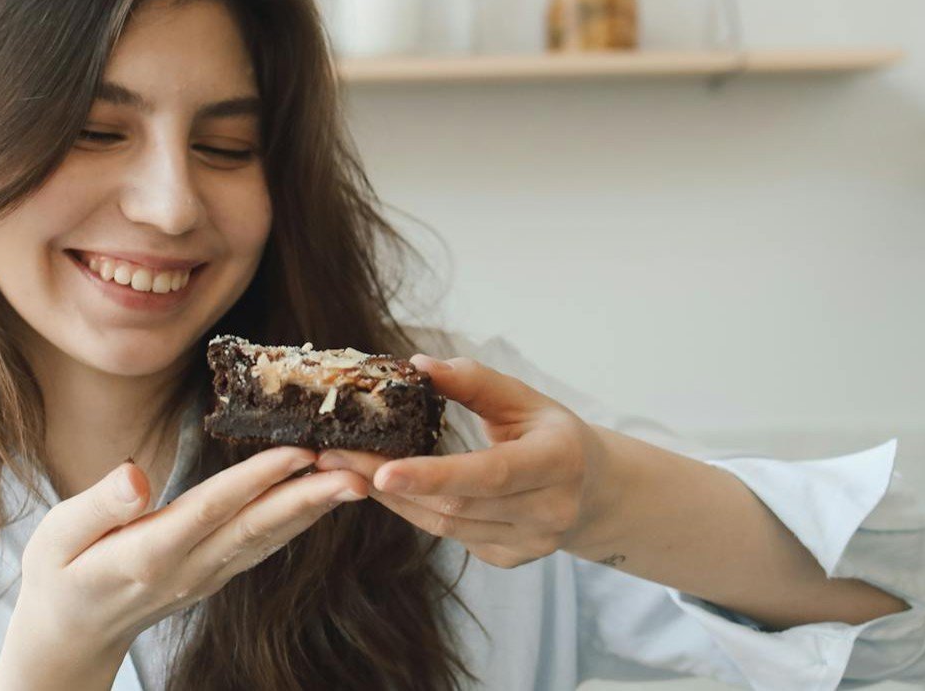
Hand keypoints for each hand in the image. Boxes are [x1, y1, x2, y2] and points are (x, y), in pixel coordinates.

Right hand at [0, 447, 368, 690]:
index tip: (296, 451)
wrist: (69, 636)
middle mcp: (187, 569)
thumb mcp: (57, 537)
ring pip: (267, 539)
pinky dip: (296, 521)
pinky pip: (261, 546)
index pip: (211, 510)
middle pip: (256, 529)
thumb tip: (135, 475)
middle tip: (356, 471)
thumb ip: (98, 506)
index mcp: (148, 554)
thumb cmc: (59, 576)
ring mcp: (206, 577)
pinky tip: (322, 500)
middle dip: (309, 498)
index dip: (256, 480)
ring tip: (355, 480)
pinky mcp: (215, 575)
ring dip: (313, 509)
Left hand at [315, 355, 615, 568]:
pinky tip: (385, 486)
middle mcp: (548, 511)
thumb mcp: (522, 397)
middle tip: (333, 455)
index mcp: (557, 461)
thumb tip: (417, 365)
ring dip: (391, 497)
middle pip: (456, 505)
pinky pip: (448, 536)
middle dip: (388, 481)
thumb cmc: (550, 432)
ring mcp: (528, 543)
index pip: (489, 473)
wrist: (592, 489)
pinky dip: (413, 509)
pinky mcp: (507, 558)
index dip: (434, 475)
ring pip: (444, 526)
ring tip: (344, 466)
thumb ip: (472, 380)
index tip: (383, 468)